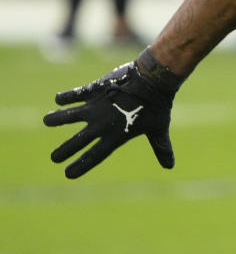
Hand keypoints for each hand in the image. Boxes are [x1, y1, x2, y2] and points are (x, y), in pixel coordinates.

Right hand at [43, 51, 181, 178]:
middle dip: (64, 150)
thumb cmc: (158, 105)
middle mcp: (102, 124)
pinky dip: (66, 96)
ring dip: (57, 119)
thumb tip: (170, 166)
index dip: (80, 166)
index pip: (94, 156)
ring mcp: (96, 106)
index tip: (68, 174)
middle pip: (77, 141)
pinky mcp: (94, 90)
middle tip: (54, 157)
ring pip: (69, 116)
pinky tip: (58, 99)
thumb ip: (161, 148)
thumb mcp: (159, 129)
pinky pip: (76, 94)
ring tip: (47, 120)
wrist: (154, 78)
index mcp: (116, 136)